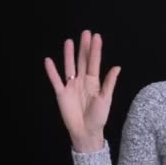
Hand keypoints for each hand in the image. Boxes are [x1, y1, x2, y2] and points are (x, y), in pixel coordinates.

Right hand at [44, 30, 120, 152]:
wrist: (86, 132)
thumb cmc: (99, 117)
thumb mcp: (106, 99)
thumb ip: (109, 83)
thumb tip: (117, 67)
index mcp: (94, 82)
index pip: (94, 62)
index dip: (95, 50)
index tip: (96, 37)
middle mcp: (82, 81)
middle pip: (82, 60)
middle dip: (84, 47)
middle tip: (85, 33)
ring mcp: (71, 86)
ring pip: (69, 67)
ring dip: (68, 55)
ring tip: (68, 41)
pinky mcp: (61, 94)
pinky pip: (56, 80)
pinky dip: (51, 71)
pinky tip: (48, 60)